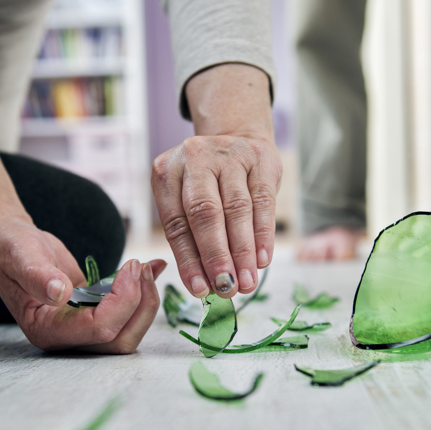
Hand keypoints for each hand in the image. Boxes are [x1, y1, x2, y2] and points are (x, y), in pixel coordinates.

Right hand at [0, 216, 165, 352]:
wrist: (9, 243)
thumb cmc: (10, 248)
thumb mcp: (20, 255)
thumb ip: (37, 275)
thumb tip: (60, 293)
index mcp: (46, 330)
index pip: (99, 329)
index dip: (123, 302)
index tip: (131, 267)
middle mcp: (66, 337)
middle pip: (119, 340)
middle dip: (140, 306)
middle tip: (142, 267)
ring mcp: (81, 327)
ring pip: (128, 331)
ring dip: (145, 301)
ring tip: (149, 266)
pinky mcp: (94, 312)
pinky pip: (127, 314)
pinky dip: (144, 292)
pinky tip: (154, 266)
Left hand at [151, 63, 279, 299]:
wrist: (237, 140)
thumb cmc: (207, 183)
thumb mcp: (187, 201)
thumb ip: (192, 239)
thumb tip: (205, 286)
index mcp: (167, 173)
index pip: (176, 224)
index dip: (189, 260)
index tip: (200, 290)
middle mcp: (195, 159)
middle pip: (206, 213)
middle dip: (217, 256)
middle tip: (226, 288)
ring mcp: (229, 155)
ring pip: (237, 209)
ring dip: (243, 252)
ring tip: (247, 282)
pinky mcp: (260, 159)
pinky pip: (263, 201)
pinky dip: (263, 234)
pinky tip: (262, 259)